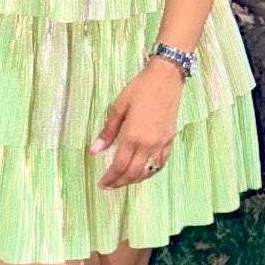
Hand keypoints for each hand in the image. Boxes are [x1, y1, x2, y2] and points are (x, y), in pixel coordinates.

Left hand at [90, 58, 183, 188]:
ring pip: (148, 171)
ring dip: (134, 180)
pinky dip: (150, 172)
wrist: (166, 78)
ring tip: (123, 180)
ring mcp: (161, 144)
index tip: (101, 184)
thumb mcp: (118, 107)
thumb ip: (107, 132)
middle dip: (120, 182)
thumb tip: (93, 151)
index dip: (110, 178)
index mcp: (132, 136)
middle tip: (109, 186)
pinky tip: (142, 172)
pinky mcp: (170, 140)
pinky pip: (160, 163)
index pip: (119, 165)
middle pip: (133, 173)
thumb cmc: (140, 89)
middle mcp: (148, 144)